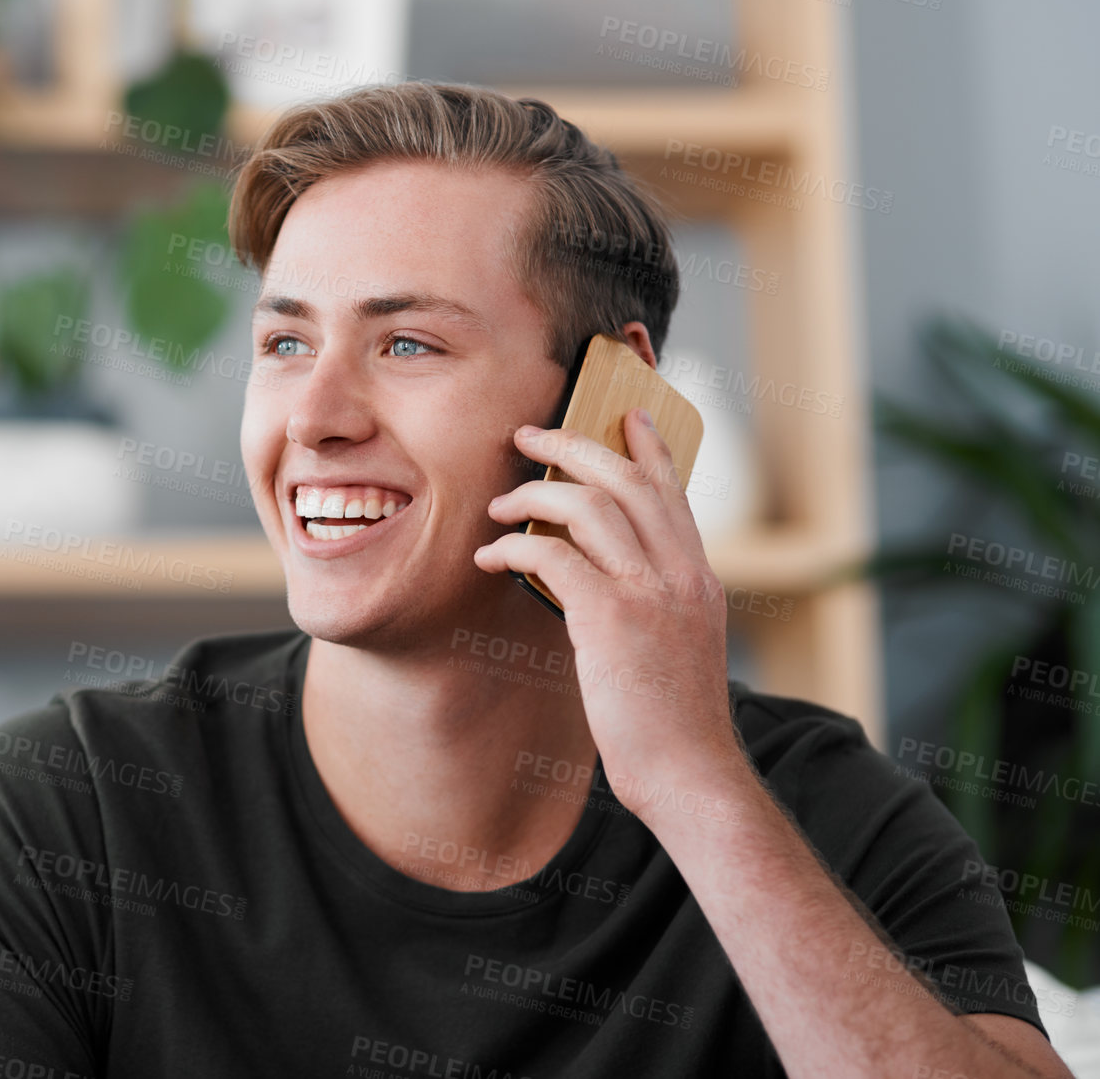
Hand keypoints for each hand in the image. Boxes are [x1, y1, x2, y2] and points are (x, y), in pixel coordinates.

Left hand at [472, 407, 746, 819]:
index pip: (673, 491)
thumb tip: (614, 585)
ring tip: (498, 503)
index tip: (626, 412)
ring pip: (591, 505)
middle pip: (629, 479)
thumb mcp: (680, 649)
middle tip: (529, 434)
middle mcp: (682, 574)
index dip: (648, 446)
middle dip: (574, 445)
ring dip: (535, 494)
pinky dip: (515, 546)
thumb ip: (657, 606)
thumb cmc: (675, 724)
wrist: (692, 775)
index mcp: (700, 579)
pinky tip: (489, 557)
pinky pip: (555, 556)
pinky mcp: (613, 619)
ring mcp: (652, 593)